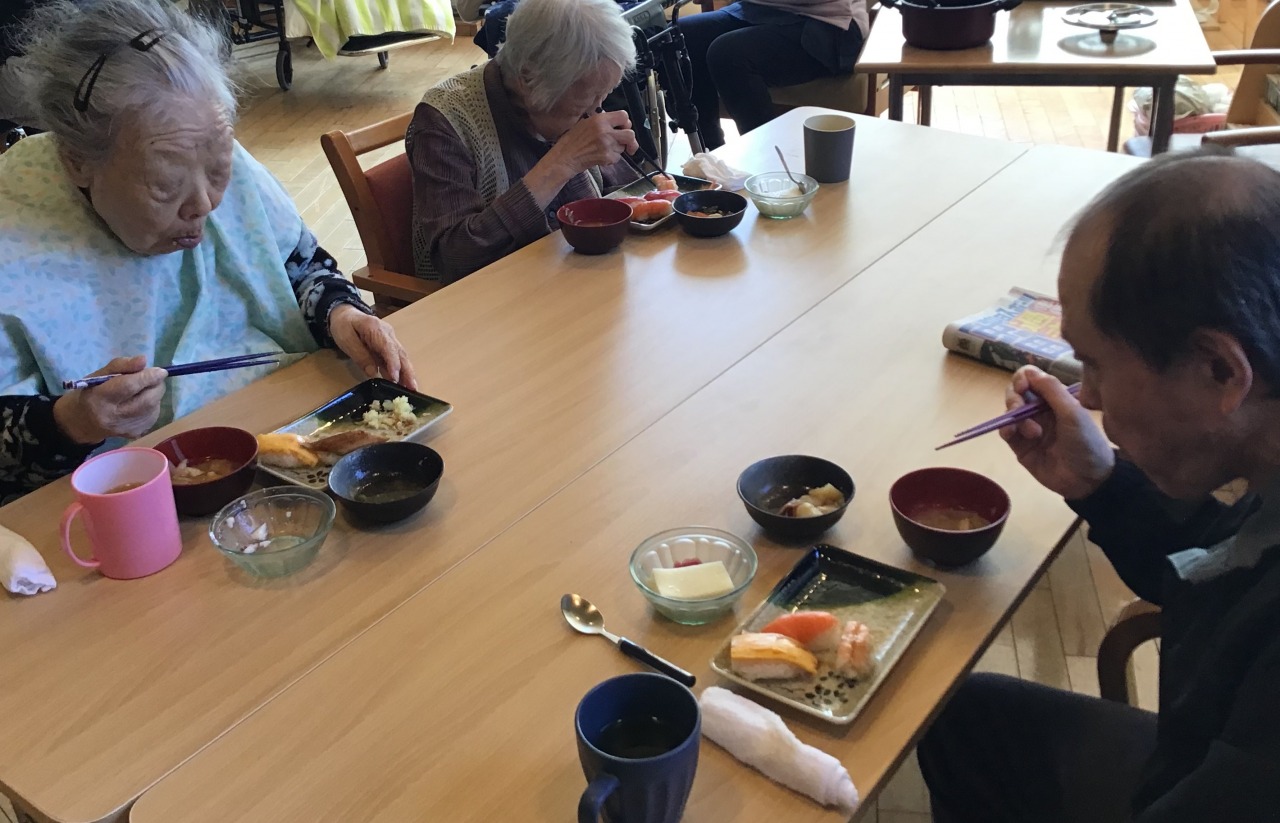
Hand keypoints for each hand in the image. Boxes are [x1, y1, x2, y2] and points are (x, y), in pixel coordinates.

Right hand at [53, 356, 167, 444]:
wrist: (84, 421)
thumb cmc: (92, 391)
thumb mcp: (100, 374)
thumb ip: (121, 365)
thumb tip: (143, 360)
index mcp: (100, 398)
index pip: (128, 386)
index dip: (148, 377)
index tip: (161, 371)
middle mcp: (113, 417)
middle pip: (147, 400)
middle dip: (156, 386)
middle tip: (154, 377)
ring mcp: (125, 429)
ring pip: (153, 408)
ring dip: (155, 395)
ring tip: (144, 389)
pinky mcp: (134, 434)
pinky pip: (153, 416)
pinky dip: (153, 405)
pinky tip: (142, 402)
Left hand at [328, 304, 417, 389]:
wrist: (345, 315)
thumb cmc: (344, 325)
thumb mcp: (346, 340)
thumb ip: (360, 355)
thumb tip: (372, 372)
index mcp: (376, 329)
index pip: (389, 347)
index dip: (393, 363)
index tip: (396, 378)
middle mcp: (388, 334)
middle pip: (400, 353)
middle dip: (408, 371)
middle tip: (413, 388)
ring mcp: (390, 340)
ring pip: (402, 357)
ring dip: (407, 373)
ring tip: (411, 389)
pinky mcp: (389, 347)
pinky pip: (396, 359)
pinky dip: (400, 371)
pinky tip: (403, 383)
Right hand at [525, 111, 637, 206]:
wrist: (565, 156)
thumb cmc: (572, 141)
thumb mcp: (586, 122)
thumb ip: (603, 121)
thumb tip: (618, 123)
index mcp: (600, 119)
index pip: (624, 116)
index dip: (626, 122)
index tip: (624, 127)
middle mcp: (605, 131)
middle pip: (630, 134)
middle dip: (630, 140)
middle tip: (625, 143)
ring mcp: (607, 145)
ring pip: (623, 147)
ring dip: (618, 149)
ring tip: (604, 149)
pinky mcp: (607, 157)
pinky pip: (617, 158)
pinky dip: (612, 158)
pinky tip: (602, 156)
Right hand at [1000, 366, 1114, 499]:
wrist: (1088, 480)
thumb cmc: (1086, 443)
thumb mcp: (1073, 412)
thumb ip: (1051, 390)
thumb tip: (1029, 371)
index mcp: (1055, 398)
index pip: (1031, 378)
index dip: (1023, 379)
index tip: (1024, 387)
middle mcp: (1040, 410)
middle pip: (1016, 393)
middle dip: (1015, 398)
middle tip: (1020, 409)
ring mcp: (1029, 428)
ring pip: (1009, 412)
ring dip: (1014, 417)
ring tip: (1032, 433)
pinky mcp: (1021, 447)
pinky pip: (1006, 432)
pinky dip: (1006, 429)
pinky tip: (1013, 434)